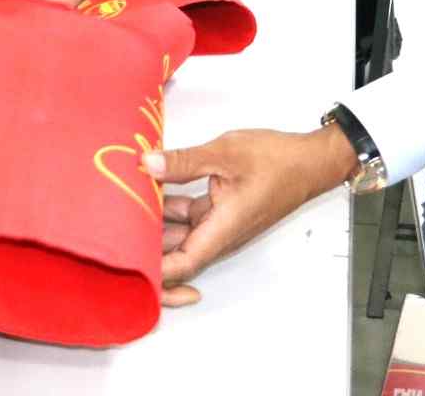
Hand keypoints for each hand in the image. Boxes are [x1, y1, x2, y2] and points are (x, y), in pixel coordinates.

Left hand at [144, 126, 358, 304]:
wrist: (309, 159)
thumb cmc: (277, 160)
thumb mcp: (225, 153)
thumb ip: (184, 162)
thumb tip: (146, 164)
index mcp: (223, 229)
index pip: (183, 263)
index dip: (155, 270)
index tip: (127, 261)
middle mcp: (220, 233)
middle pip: (176, 252)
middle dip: (147, 244)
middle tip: (116, 225)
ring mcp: (220, 222)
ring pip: (181, 233)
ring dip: (157, 223)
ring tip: (126, 203)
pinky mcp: (221, 209)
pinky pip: (190, 216)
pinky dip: (171, 207)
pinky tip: (151, 186)